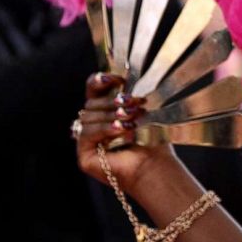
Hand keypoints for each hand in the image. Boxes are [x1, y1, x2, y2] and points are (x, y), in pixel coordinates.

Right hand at [75, 72, 186, 196]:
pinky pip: (87, 134)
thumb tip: (119, 75)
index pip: (92, 90)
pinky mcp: (84, 156)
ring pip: (88, 118)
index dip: (99, 81)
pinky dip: (105, 129)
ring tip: (132, 121)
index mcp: (105, 112)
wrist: (156, 166)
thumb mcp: (140, 110)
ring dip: (112, 117)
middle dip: (113, 102)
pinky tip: (121, 130)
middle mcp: (93, 126)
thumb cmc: (153, 140)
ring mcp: (87, 142)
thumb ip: (127, 94)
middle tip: (135, 104)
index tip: (116, 79)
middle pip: (90, 104)